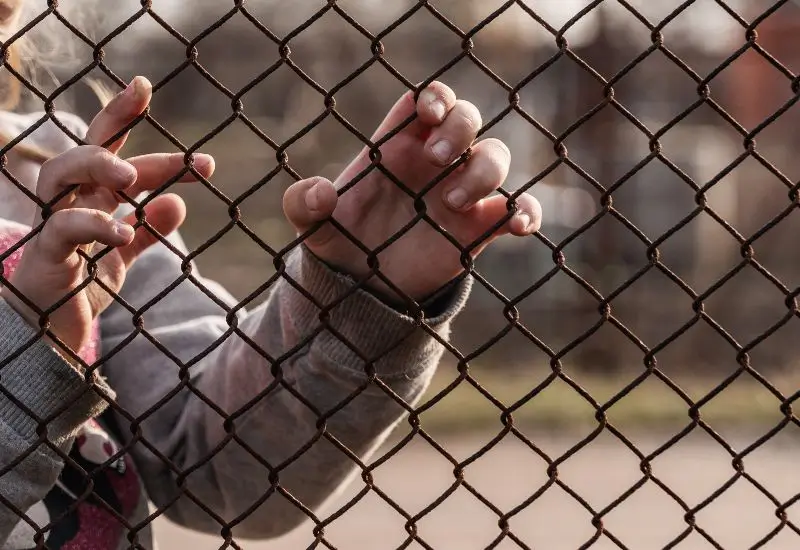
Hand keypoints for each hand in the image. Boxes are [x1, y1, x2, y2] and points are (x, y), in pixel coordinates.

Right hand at [1, 76, 214, 356]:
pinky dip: (93, 225)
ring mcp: (53, 225)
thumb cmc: (79, 287)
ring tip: (131, 176)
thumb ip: (148, 229)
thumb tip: (176, 202)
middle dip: (118, 126)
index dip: (128, 119)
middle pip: (87, 148)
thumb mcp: (122, 255)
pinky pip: (62, 229)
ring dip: (96, 166)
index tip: (177, 126)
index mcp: (93, 196)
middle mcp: (71, 202)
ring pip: (59, 174)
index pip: (112, 149)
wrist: (46, 337)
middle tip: (182, 153)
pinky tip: (123, 232)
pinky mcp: (45, 255)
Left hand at [283, 81, 541, 304]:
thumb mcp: (313, 225)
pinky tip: (519, 225)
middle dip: (461, 127)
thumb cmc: (342, 241)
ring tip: (453, 201)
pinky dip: (527, 210)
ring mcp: (461, 192)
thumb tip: (320, 192)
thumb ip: (304, 205)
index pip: (427, 101)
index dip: (435, 98)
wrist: (365, 286)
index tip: (428, 115)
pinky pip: (517, 208)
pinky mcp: (479, 227)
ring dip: (484, 170)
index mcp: (398, 146)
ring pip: (495, 157)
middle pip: (467, 117)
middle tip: (439, 158)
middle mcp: (435, 163)